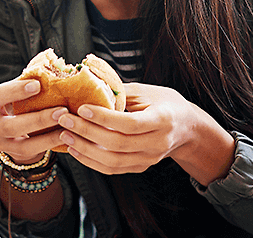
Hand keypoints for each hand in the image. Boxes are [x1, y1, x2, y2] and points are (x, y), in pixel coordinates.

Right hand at [0, 79, 66, 163]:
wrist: (14, 127)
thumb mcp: (19, 89)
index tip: (37, 85)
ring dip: (47, 134)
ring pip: (22, 143)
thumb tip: (53, 66)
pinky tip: (66, 135)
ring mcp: (0, 142)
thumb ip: (30, 79)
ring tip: (67, 124)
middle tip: (62, 110)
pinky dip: (50, 143)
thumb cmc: (19, 100)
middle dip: (38, 119)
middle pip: (9, 126)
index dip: (14, 91)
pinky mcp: (14, 154)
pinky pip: (33, 151)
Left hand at [54, 82, 234, 183]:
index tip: (82, 108)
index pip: (129, 123)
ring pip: (113, 161)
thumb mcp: (148, 91)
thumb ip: (121, 92)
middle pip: (118, 144)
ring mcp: (149, 158)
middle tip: (65, 120)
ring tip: (65, 136)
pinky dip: (92, 162)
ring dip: (86, 150)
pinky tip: (76, 150)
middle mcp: (157, 143)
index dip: (104, 118)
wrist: (187, 128)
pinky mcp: (141, 167)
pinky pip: (113, 169)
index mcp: (163, 120)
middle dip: (87, 132)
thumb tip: (90, 83)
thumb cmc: (166, 103)